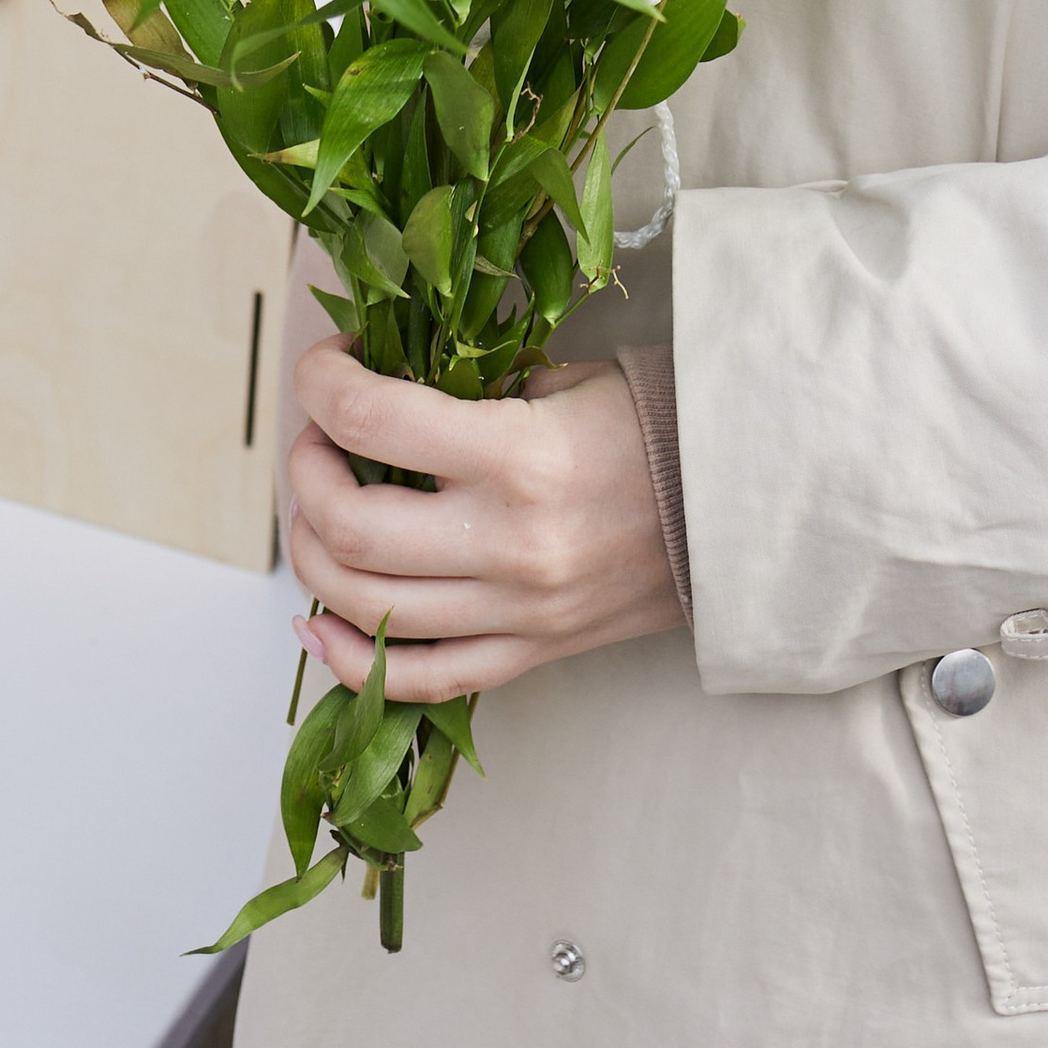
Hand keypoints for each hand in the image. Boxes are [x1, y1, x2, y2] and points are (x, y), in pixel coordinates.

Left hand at [285, 339, 682, 703]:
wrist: (741, 509)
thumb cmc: (654, 427)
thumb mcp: (563, 382)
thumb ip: (475, 394)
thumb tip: (392, 394)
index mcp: (518, 455)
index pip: (374, 418)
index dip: (321, 384)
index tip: (323, 367)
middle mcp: (507, 543)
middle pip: (349, 527)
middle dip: (306, 472)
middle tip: (317, 440)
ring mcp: (515, 612)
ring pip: (365, 608)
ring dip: (312, 554)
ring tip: (316, 511)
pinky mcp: (526, 655)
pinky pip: (416, 680)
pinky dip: (348, 657)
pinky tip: (318, 619)